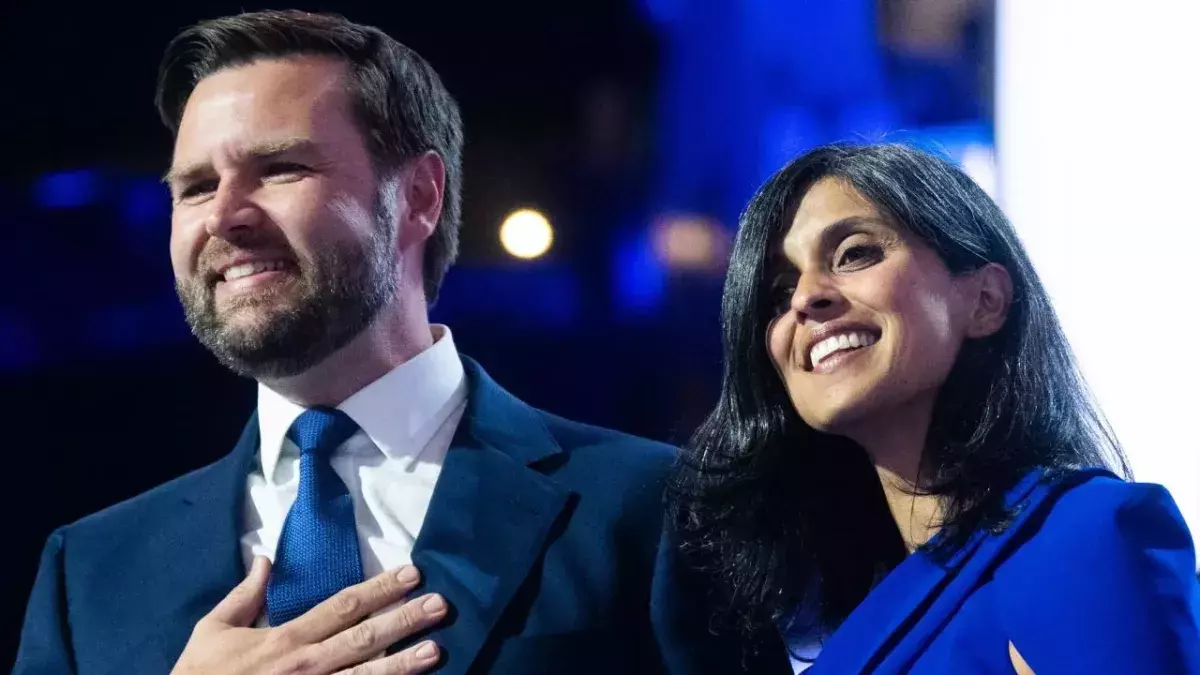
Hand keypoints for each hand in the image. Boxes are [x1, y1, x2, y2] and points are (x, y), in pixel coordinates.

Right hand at [171, 557, 447, 674]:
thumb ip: (244, 595)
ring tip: (436, 650)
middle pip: (365, 639)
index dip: (380, 588)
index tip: (412, 573)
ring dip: (404, 664)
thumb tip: (264, 559)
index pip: (343, 606)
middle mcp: (306, 666)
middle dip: (404, 620)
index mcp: (286, 639)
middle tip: (441, 605)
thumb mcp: (213, 630)